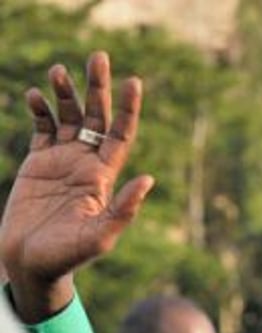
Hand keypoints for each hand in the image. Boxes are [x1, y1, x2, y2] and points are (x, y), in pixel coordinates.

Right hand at [0, 51, 153, 320]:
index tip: (134, 81)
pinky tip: (38, 96)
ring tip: (61, 72)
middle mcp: (86, 165)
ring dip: (65, 94)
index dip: (128, 109)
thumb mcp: (100, 237)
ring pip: (66, 118)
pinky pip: (41, 129)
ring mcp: (61, 162)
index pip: (120, 135)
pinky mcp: (36, 164)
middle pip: (95, 117)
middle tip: (99, 57)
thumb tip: (149, 179)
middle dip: (97, 88)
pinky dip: (40, 110)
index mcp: (104, 178)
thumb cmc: (68, 257)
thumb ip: (124, 209)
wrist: (31, 264)